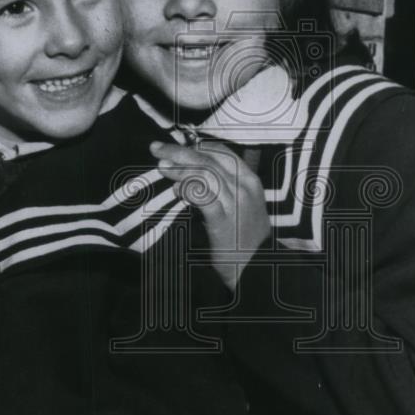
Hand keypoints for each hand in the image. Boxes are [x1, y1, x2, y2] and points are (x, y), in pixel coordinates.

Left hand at [151, 139, 270, 289]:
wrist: (256, 269)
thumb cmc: (245, 238)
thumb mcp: (242, 207)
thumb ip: (222, 189)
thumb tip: (188, 178)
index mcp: (250, 181)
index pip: (222, 153)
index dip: (197, 146)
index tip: (177, 146)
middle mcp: (243, 188)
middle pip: (208, 160)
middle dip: (180, 152)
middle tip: (158, 149)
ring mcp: (235, 204)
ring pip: (204, 174)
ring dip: (180, 168)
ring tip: (162, 166)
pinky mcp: (223, 222)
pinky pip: (203, 197)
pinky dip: (188, 188)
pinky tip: (177, 189)